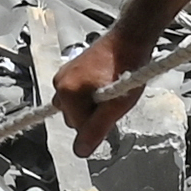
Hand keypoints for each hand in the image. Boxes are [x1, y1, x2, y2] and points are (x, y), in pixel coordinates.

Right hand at [53, 28, 141, 154]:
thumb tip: (80, 151)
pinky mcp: (71, 70)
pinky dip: (90, 95)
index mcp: (67, 91)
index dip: (99, 124)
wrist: (130, 39)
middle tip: (113, 100)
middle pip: (74, 118)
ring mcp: (64, 75)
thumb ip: (96, 129)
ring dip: (92, 106)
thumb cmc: (126, 66)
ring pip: (76, 107)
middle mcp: (60, 82)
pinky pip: (76, 94)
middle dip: (93, 115)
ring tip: (111, 91)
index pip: (78, 128)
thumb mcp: (116, 105)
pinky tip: (105, 85)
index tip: (113, 111)